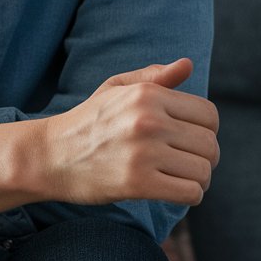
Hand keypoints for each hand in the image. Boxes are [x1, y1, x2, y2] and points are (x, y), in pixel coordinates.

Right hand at [41, 58, 219, 207]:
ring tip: (179, 177)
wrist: (50, 155)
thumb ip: (154, 77)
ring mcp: (143, 152)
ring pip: (203, 171)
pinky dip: (189, 195)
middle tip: (184, 162)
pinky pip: (190, 192)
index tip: (189, 140)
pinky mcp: (138, 183)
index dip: (205, 130)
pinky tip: (173, 190)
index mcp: (146, 94)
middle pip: (209, 144)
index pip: (209, 115)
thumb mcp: (115, 89)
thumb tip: (188, 64)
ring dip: (198, 179)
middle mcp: (148, 120)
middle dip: (203, 157)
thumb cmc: (87, 121)